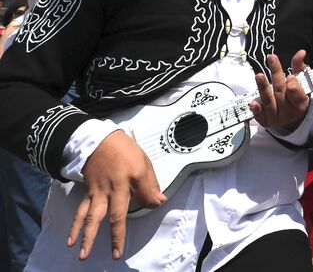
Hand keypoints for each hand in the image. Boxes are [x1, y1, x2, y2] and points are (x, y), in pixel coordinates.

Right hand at [69, 130, 163, 260]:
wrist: (97, 141)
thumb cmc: (123, 150)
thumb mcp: (143, 160)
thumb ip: (151, 183)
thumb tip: (159, 200)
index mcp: (132, 176)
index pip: (145, 194)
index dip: (152, 200)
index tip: (157, 203)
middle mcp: (115, 188)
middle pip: (115, 215)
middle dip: (116, 236)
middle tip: (116, 254)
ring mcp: (99, 192)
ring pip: (92, 218)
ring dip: (88, 237)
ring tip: (84, 254)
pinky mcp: (89, 193)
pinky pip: (81, 212)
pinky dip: (75, 227)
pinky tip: (70, 240)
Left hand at [250, 51, 310, 129]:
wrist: (293, 120)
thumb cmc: (296, 99)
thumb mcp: (302, 84)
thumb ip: (299, 68)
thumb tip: (301, 52)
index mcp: (300, 102)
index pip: (296, 92)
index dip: (293, 83)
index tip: (291, 75)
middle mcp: (288, 111)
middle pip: (280, 91)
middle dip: (276, 75)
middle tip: (272, 60)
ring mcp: (276, 117)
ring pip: (268, 100)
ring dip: (263, 87)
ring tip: (259, 76)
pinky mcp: (266, 121)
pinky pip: (259, 115)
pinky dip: (256, 109)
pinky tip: (252, 102)